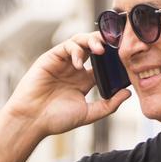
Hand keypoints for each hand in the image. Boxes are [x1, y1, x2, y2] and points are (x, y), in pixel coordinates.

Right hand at [1, 32, 130, 136]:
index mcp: (85, 81)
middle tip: (116, 45)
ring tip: (100, 50)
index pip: (104, 63)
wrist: (32, 119)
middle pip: (93, 46)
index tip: (127, 56)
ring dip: (92, 41)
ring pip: (81, 41)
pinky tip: (78, 63)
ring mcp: (63, 62)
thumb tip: (128, 93)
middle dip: (105, 42)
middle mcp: (75, 68)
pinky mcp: (51, 57)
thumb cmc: (56, 119)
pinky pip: (66, 46)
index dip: (114, 57)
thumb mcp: (88, 114)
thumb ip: (108, 105)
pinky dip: (75, 50)